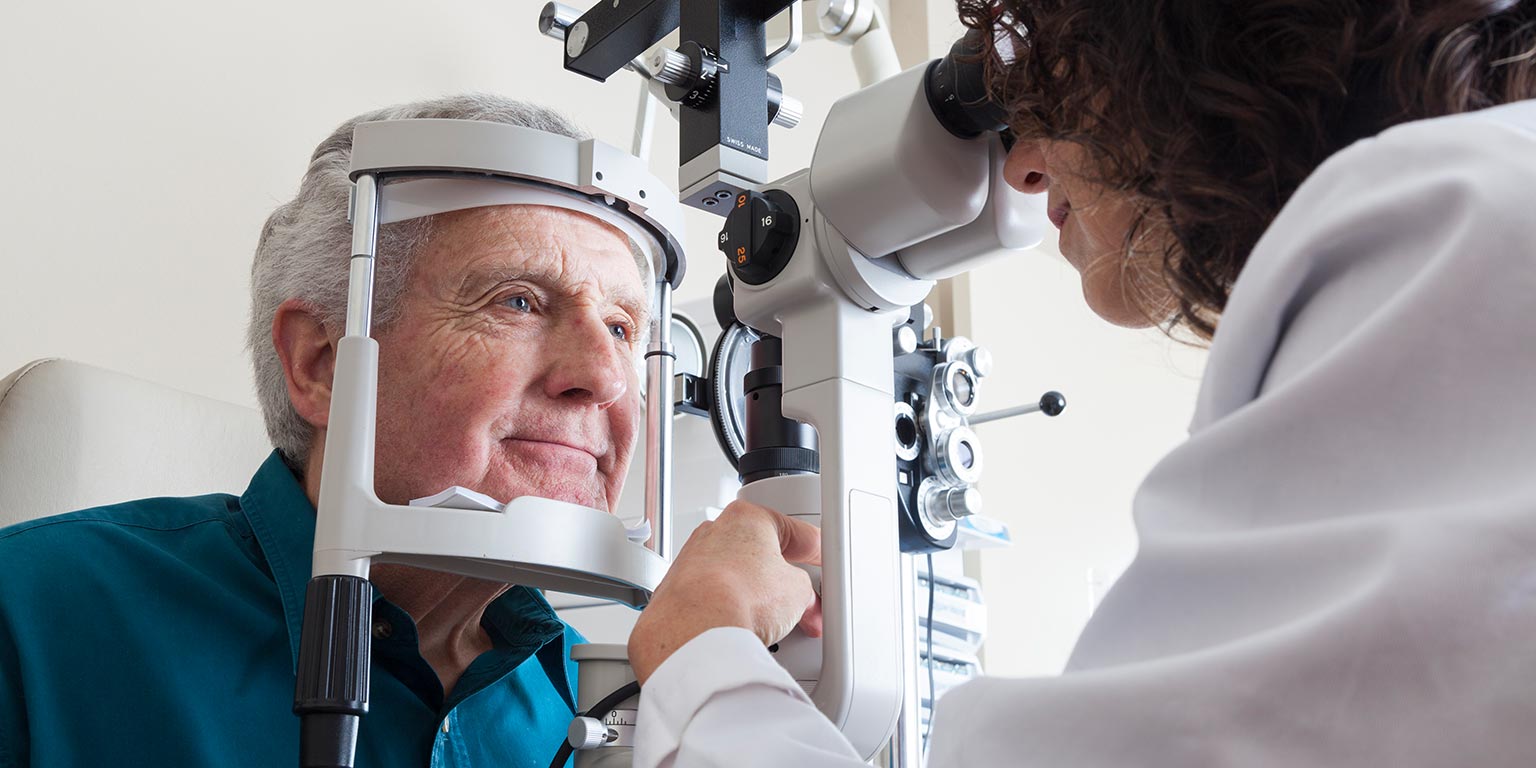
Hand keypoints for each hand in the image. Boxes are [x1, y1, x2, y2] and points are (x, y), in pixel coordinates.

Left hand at [627, 500, 822, 684]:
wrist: (694, 632)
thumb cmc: (737, 598)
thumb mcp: (796, 591)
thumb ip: (803, 587)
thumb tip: (798, 599)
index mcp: (747, 517)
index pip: (794, 532)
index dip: (816, 550)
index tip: (823, 559)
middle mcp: (715, 532)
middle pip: (762, 554)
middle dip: (783, 580)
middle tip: (801, 602)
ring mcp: (692, 560)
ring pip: (737, 576)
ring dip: (757, 597)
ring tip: (772, 622)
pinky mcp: (678, 591)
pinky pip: (715, 596)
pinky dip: (731, 609)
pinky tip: (743, 627)